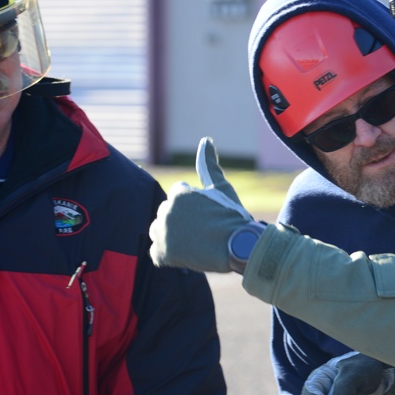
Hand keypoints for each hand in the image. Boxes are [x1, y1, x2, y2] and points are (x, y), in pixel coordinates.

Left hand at [149, 137, 253, 271]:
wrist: (238, 247)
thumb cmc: (232, 217)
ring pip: (158, 231)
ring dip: (170, 236)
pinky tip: (186, 254)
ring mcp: (163, 232)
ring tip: (192, 242)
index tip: (206, 216)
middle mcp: (166, 209)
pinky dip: (168, 255)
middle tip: (202, 231)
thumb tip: (205, 139)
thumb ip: (208, 164)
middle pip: (167, 214)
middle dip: (180, 221)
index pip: (178, 197)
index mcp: (179, 192)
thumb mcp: (221, 187)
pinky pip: (157, 253)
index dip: (193, 208)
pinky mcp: (161, 253)